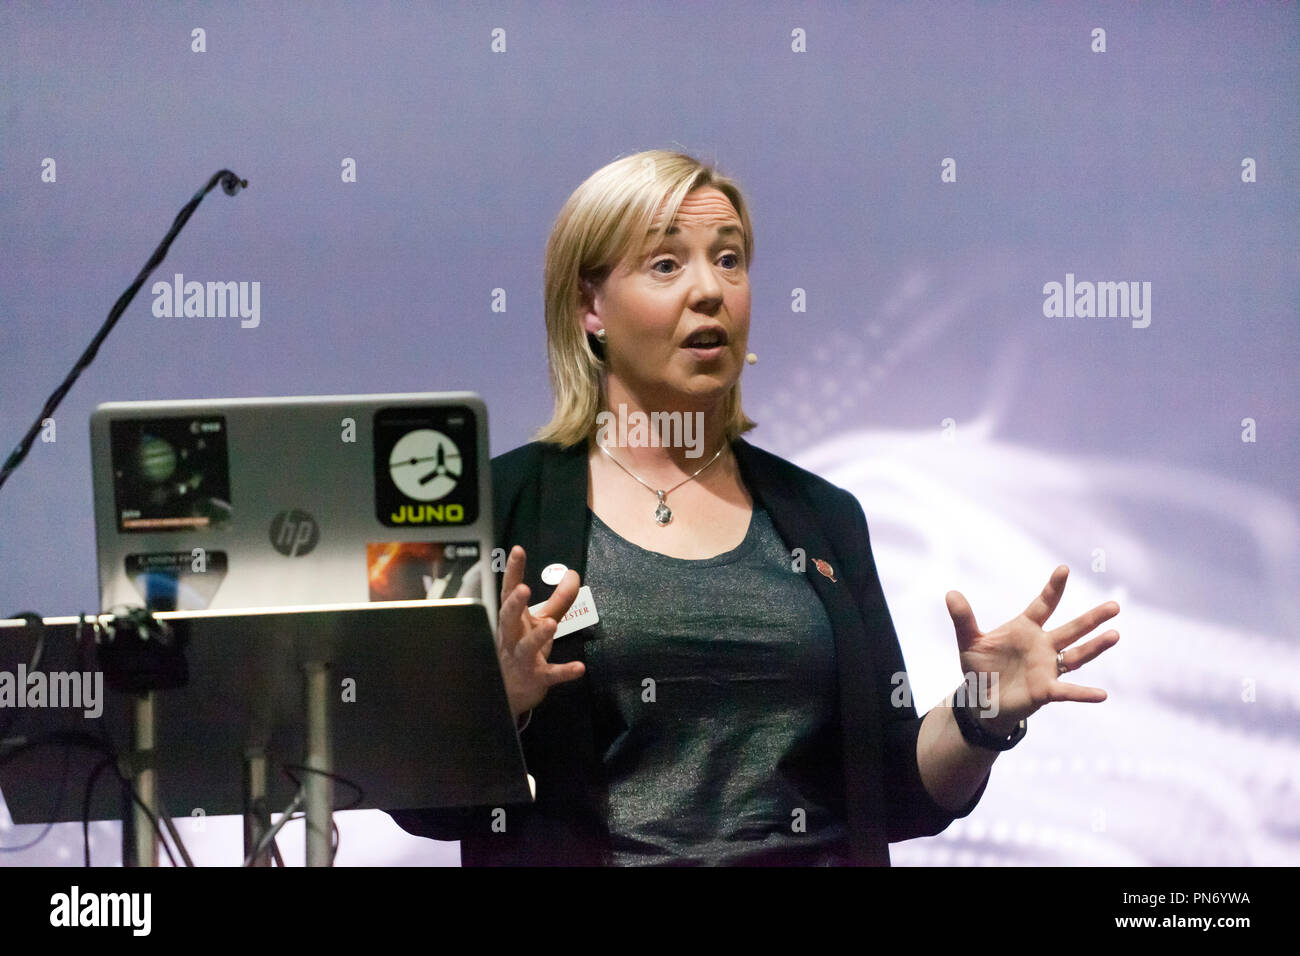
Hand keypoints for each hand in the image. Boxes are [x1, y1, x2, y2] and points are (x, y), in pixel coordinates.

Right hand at [496, 545, 585, 720]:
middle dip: (514, 604)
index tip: (517, 550)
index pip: (510, 592)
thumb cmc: (523, 649)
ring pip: (526, 647)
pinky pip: (549, 674)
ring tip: (551, 624)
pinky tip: (579, 668)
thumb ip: (557, 600)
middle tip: (522, 589)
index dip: (513, 571)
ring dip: (537, 636)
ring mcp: (522, 659)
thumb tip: (572, 574)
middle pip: (508, 618)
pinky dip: (564, 672)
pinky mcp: (535, 678)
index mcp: (514, 620)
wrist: (509, 693)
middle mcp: (513, 637)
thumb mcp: (540, 622)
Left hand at [945, 565, 1119, 734]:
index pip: (1044, 604)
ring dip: (1096, 647)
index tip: (1064, 569)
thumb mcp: (969, 641)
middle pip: (1072, 629)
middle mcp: (1043, 645)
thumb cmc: (980, 667)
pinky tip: (1102, 695)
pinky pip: (1068, 691)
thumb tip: (950, 593)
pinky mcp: (1046, 690)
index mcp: (1025, 628)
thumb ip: (963, 618)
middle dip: (1092, 618)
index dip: (1053, 588)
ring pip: (1077, 655)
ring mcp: (1048, 667)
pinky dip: (1084, 693)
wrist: (981, 699)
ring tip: (1115, 635)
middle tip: (1115, 606)